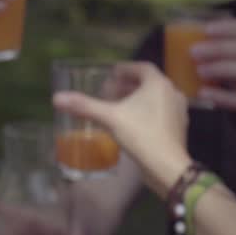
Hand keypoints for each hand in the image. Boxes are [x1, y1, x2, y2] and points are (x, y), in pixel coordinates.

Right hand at [52, 62, 189, 195]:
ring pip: (155, 97)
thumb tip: (56, 98)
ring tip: (119, 107)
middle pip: (148, 82)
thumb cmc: (141, 135)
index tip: (110, 75)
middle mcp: (172, 92)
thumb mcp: (109, 118)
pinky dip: (147, 111)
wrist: (168, 167)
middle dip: (128, 85)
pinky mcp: (179, 127)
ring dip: (137, 98)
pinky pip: (161, 111)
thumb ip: (84, 106)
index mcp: (158, 84)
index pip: (141, 67)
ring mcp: (178, 110)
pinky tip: (133, 124)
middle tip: (110, 93)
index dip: (125, 69)